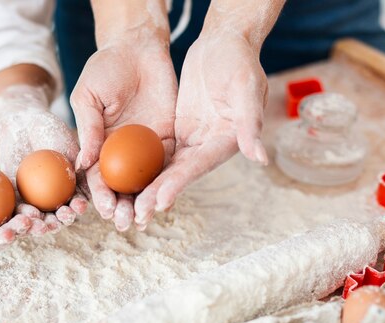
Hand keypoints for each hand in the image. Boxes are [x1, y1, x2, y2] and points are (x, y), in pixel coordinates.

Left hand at [0, 85, 87, 234]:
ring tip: (43, 225)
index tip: (78, 206)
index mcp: (75, 190)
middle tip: (60, 218)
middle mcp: (58, 200)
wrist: (23, 124)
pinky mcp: (18, 200)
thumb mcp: (69, 147)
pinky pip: (20, 212)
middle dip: (61, 221)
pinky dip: (23, 217)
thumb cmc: (52, 131)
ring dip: (43, 226)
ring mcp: (38, 201)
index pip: (79, 203)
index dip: (79, 208)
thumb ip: (82, 166)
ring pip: (41, 219)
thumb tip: (96, 185)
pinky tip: (25, 217)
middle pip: (61, 217)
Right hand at [0, 147, 32, 247]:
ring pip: (13, 222)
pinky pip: (18, 206)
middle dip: (17, 232)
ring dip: (28, 223)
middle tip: (29, 224)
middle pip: (1, 234)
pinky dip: (29, 206)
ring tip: (40, 217)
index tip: (8, 234)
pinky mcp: (4, 203)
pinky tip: (41, 202)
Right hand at [70, 40, 176, 230]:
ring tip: (145, 218)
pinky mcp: (168, 137)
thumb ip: (88, 129)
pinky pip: (168, 162)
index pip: (98, 177)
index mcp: (98, 145)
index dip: (100, 195)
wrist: (137, 47)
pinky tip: (167, 197)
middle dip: (123, 206)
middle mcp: (121, 151)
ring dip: (144, 201)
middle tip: (125, 222)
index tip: (104, 210)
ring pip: (145, 181)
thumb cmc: (105, 68)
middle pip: (122, 186)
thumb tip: (83, 164)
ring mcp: (145, 146)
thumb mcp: (89, 97)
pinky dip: (167, 181)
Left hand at [134, 33, 268, 225]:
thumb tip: (260, 157)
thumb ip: (250, 123)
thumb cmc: (239, 61)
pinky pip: (157, 152)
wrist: (223, 43)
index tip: (158, 202)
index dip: (177, 185)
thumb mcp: (246, 88)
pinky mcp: (177, 131)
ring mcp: (191, 140)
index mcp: (225, 141)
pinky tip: (124, 179)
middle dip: (157, 196)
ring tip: (127, 209)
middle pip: (178, 175)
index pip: (197, 167)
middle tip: (136, 217)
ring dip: (147, 188)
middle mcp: (207, 146)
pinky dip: (142, 166)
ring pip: (165, 168)